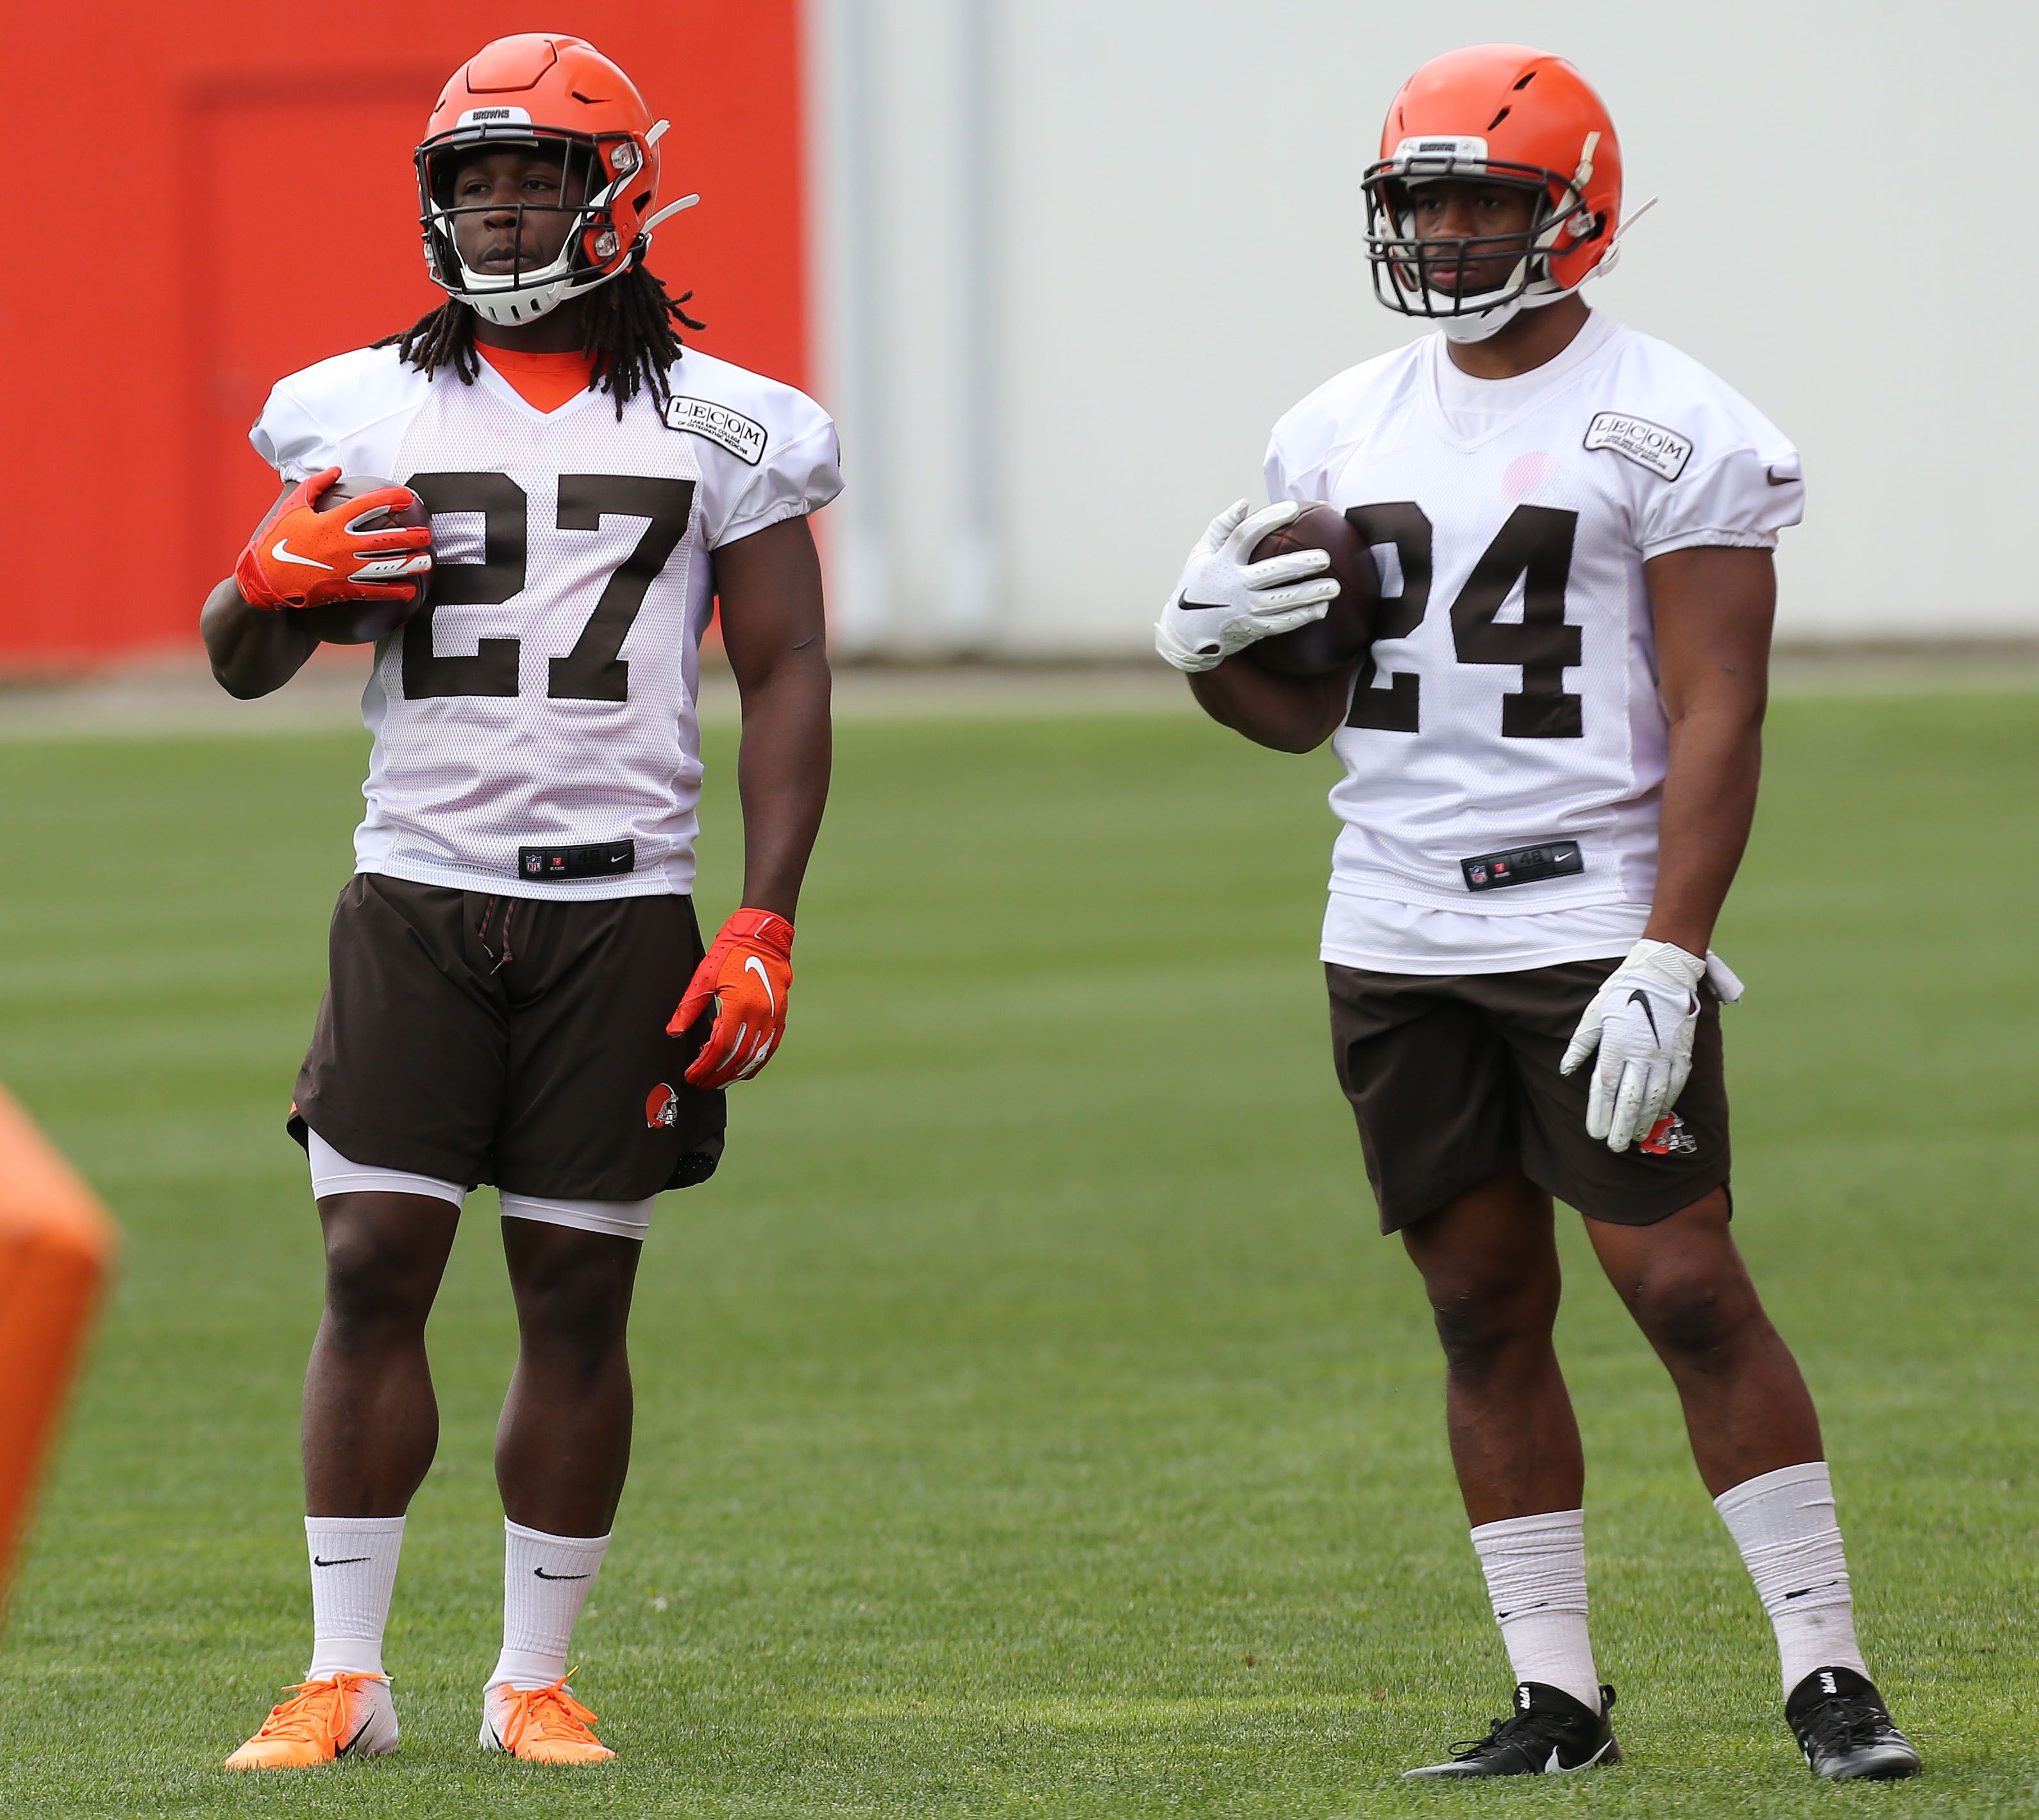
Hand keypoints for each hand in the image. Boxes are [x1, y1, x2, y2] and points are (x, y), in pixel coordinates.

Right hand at [234, 468, 432, 610]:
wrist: (264, 578)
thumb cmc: (277, 539)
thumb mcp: (293, 506)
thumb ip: (315, 485)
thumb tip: (336, 469)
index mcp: (331, 521)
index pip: (367, 505)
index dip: (390, 499)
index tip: (407, 497)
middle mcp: (342, 545)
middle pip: (385, 539)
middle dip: (410, 536)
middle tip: (427, 534)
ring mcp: (344, 568)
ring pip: (385, 567)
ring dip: (409, 565)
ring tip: (427, 561)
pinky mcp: (342, 589)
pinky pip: (373, 592)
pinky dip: (393, 592)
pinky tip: (410, 592)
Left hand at [667, 909, 794, 1087]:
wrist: (763, 939)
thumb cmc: (731, 954)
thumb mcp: (704, 977)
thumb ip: (688, 1007)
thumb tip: (673, 1032)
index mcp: (739, 1005)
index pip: (720, 1047)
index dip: (705, 1065)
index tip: (691, 1074)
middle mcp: (759, 1016)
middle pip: (736, 1057)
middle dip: (717, 1074)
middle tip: (701, 1083)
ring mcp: (772, 1019)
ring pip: (754, 1058)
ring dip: (734, 1074)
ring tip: (717, 1082)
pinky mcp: (779, 1019)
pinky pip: (768, 1050)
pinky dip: (754, 1065)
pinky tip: (741, 1073)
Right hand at [1154, 500, 1338, 672]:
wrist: (1184, 632)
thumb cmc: (1195, 585)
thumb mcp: (1200, 554)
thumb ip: (1221, 527)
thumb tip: (1244, 503)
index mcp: (1220, 562)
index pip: (1246, 534)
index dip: (1270, 518)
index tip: (1294, 508)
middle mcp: (1233, 586)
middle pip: (1273, 571)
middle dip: (1302, 564)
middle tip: (1325, 558)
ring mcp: (1243, 609)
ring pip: (1282, 602)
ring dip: (1310, 594)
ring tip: (1334, 587)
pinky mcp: (1251, 629)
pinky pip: (1281, 624)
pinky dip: (1302, 617)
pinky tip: (1321, 609)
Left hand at [1560, 939, 1707, 1151]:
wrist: (1663, 973)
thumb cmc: (1621, 992)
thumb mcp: (1593, 1014)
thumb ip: (1580, 1046)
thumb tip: (1564, 1071)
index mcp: (1615, 1045)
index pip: (1605, 1088)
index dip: (1600, 1113)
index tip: (1595, 1133)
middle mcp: (1640, 1055)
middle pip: (1630, 1100)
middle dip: (1622, 1126)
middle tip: (1615, 1147)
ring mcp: (1664, 1055)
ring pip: (1654, 1097)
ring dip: (1645, 1120)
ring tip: (1636, 1138)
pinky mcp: (1682, 1053)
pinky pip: (1675, 1085)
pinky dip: (1666, 1104)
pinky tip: (1658, 1116)